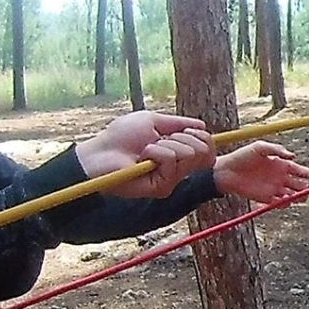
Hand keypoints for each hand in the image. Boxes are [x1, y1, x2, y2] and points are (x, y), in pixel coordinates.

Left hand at [77, 111, 214, 197]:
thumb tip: (202, 124)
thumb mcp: (153, 121)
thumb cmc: (119, 137)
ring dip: (166, 144)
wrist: (99, 153)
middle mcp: (179, 168)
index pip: (208, 149)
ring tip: (146, 149)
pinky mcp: (162, 187)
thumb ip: (179, 123)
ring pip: (190, 154)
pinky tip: (143, 157)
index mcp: (179, 154)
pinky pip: (172, 161)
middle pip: (205, 151)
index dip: (202, 136)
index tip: (186, 130)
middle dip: (183, 137)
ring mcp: (172, 179)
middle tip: (161, 139)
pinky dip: (157, 152)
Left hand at [214, 141, 308, 203]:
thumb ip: (277, 149)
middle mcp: (280, 177)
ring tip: (302, 196)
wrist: (226, 171)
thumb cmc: (242, 156)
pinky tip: (288, 201)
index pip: (300, 170)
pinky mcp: (266, 198)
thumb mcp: (260, 147)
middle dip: (308, 187)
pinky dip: (285, 203)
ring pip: (292, 195)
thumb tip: (293, 156)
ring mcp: (274, 188)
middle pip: (300, 184)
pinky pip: (280, 203)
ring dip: (299, 196)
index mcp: (281, 164)